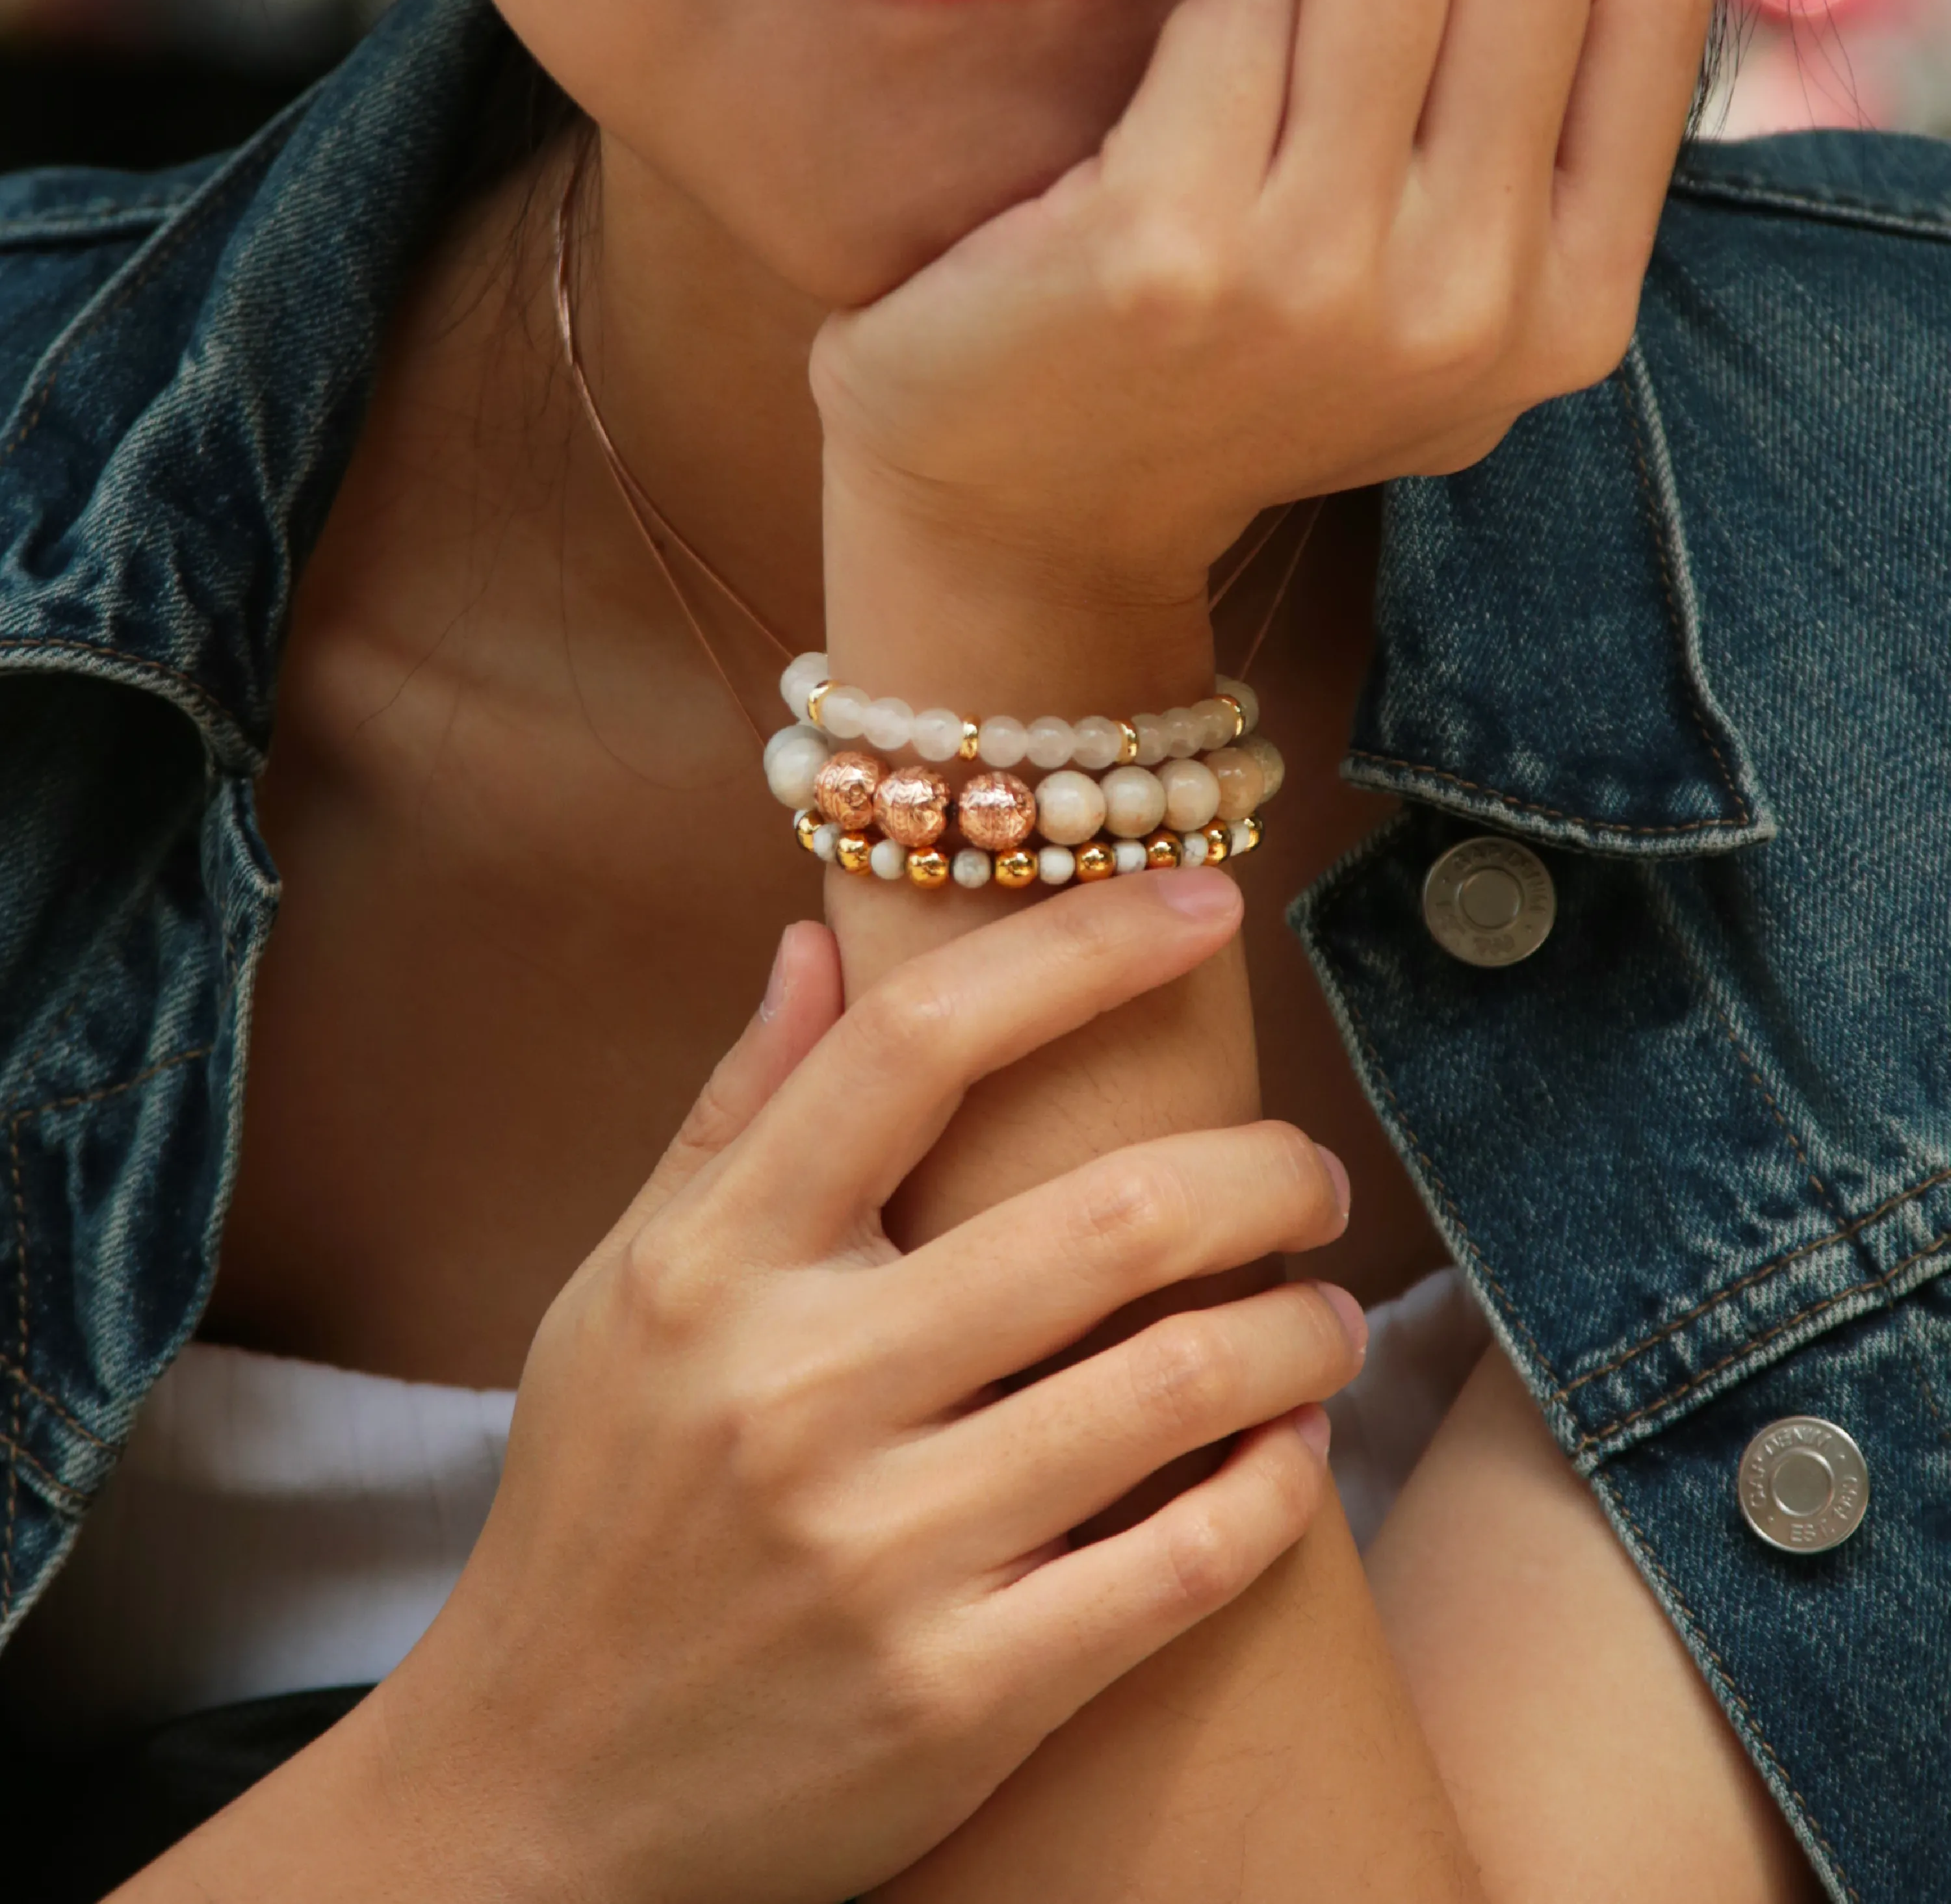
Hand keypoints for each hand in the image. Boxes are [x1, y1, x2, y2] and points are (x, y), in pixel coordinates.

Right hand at [369, 870, 1360, 1903]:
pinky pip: (1184, 1567)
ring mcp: (879, 1554)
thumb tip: (812, 941)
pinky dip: (1277, 1486)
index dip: (1082, 945)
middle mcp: (794, 1393)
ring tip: (1327, 1311)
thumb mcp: (627, 1293)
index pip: (916, 1046)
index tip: (1202, 900)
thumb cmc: (601, 1504)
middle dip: (1266, 1172)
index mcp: (711, 1269)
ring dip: (1298, 1331)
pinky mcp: (956, 1700)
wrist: (537, 1790)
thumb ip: (731, 1115)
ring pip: (1177, 1387)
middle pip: (1108, 1217)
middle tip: (1312, 1173)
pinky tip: (1296, 1446)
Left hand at [811, 0, 1711, 609]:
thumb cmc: (1242, 392)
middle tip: (1335, 15)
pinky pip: (1230, 9)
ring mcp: (1318, 278)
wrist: (1042, 525)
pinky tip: (1155, 136)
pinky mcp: (1168, 242)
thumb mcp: (1444, 325)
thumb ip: (1541, 159)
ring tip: (1252, 71)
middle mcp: (1464, 307)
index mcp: (1566, 321)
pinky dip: (1192, 34)